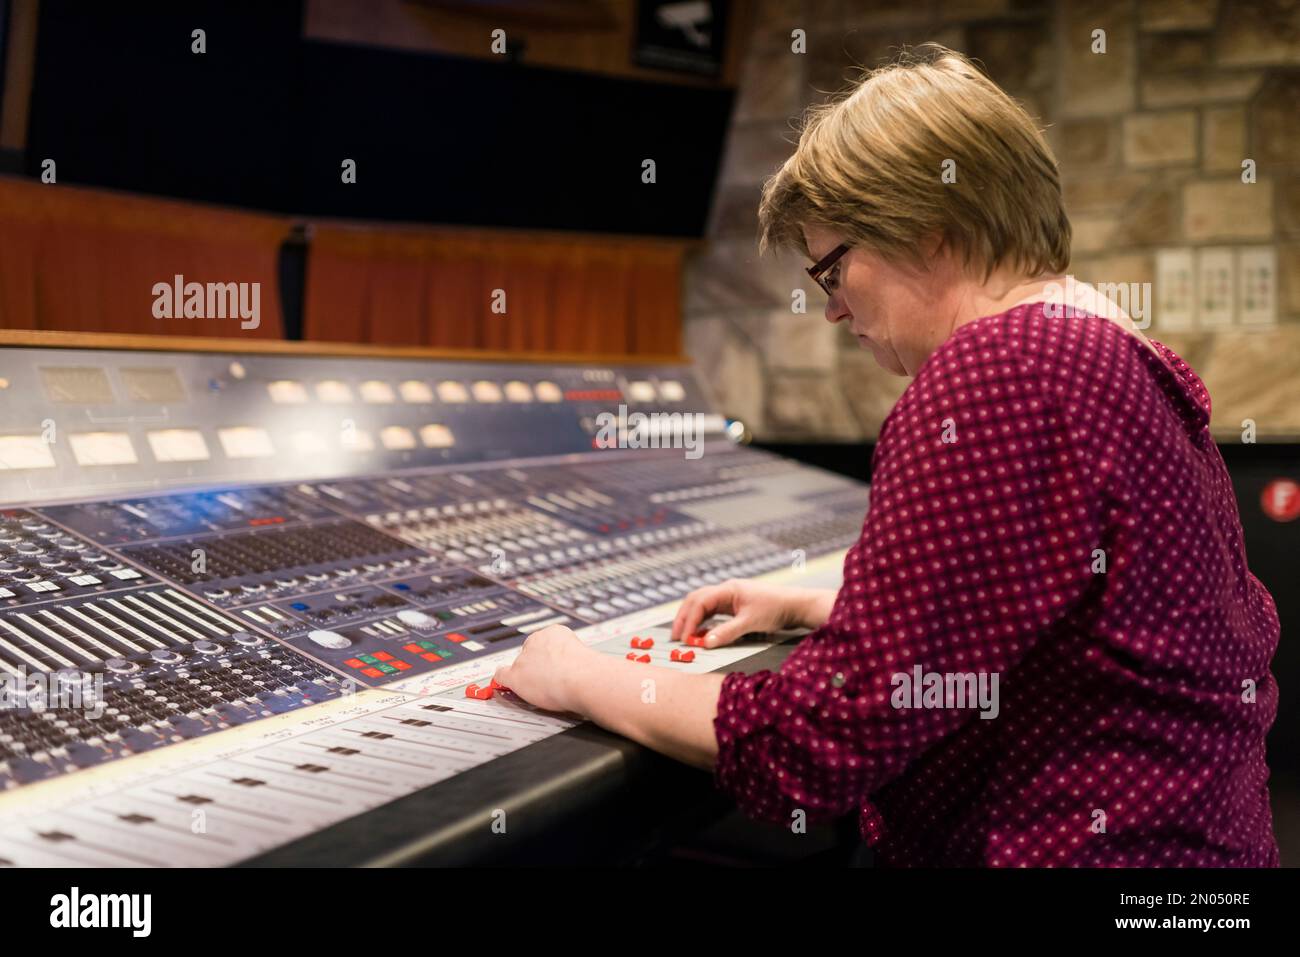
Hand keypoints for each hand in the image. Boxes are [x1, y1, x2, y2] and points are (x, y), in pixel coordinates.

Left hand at [493, 623, 597, 713]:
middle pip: (528, 652)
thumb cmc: (588, 671)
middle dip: (535, 665)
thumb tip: (576, 668)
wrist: (582, 677)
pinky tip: (504, 685)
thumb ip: (573, 658)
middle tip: (545, 678)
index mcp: (555, 632)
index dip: (547, 656)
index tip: (551, 665)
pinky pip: (501, 675)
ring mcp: (524, 658)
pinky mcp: (516, 675)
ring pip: (518, 665)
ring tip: (538, 688)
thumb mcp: (583, 654)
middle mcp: (537, 641)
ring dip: (525, 675)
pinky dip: (502, 681)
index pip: (544, 642)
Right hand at [671, 578, 826, 648]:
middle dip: (684, 618)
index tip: (684, 638)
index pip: (700, 602)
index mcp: (728, 589)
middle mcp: (726, 590)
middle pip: (696, 600)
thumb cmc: (776, 609)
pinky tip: (700, 633)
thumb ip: (727, 632)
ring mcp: (730, 597)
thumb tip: (706, 643)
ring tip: (684, 636)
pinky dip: (703, 621)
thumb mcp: (750, 622)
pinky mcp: (735, 605)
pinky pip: (713, 611)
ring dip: (692, 619)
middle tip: (676, 637)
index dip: (689, 621)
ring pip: (703, 605)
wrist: (796, 605)